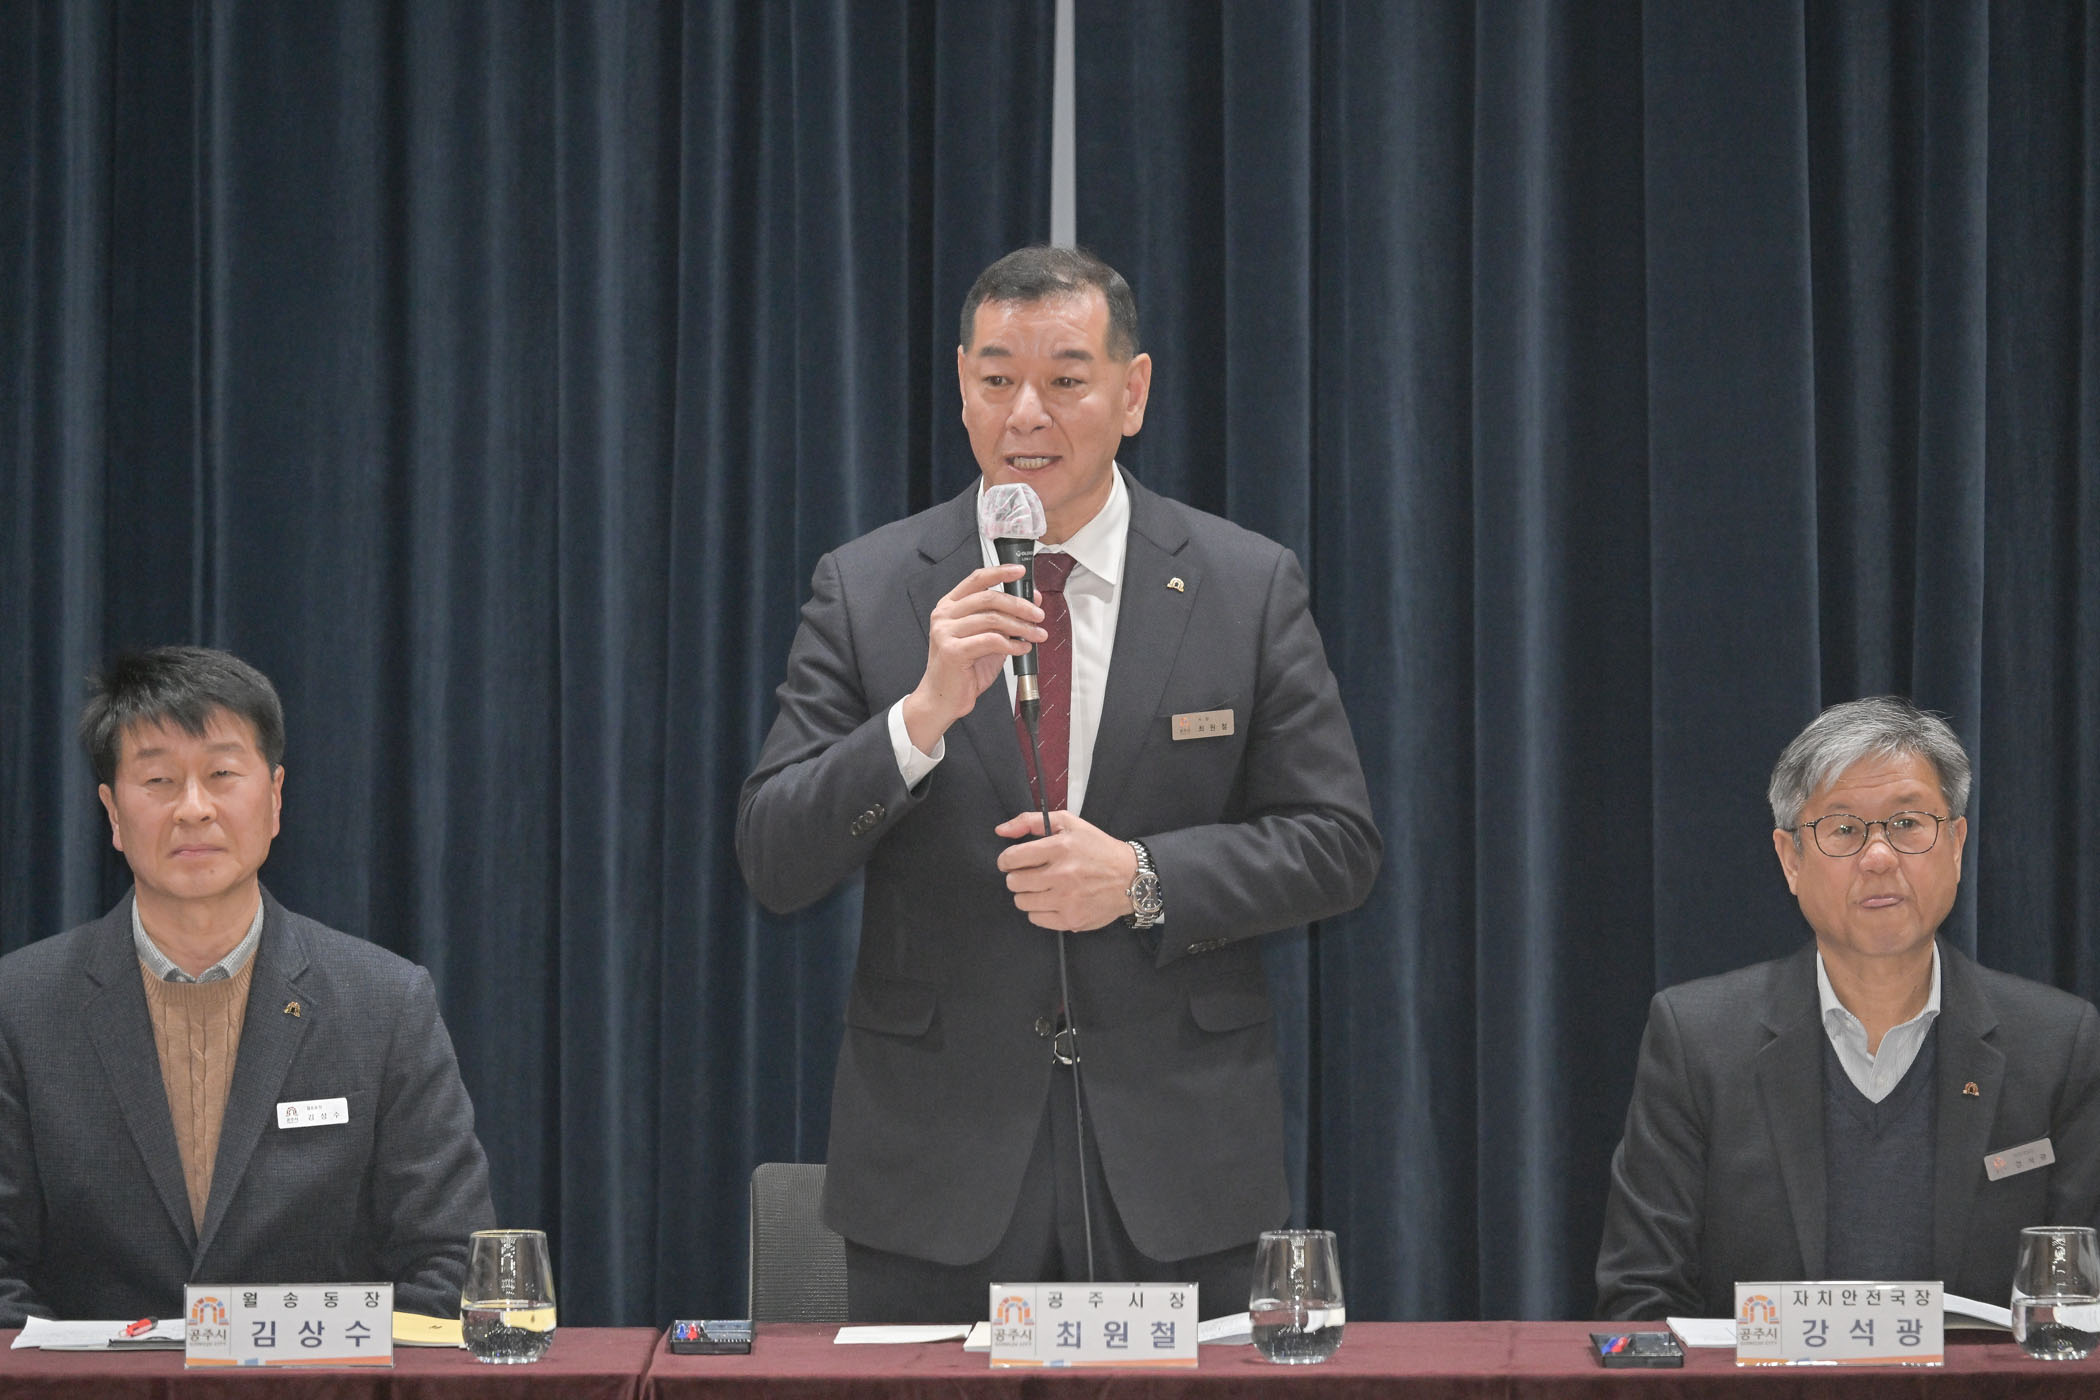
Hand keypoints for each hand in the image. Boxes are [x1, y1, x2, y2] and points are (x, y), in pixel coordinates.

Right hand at [900, 565, 1044, 753]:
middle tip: (1038, 615)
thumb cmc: (964, 669)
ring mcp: (945, 632)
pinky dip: (1012, 645)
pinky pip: (991, 641)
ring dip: (1021, 627)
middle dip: (1019, 605)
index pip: (976, 580)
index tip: (1020, 572)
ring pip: (993, 619)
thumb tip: (1031, 602)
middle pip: (989, 598)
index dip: (1000, 572)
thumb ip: (1004, 619)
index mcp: (950, 606)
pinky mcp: (952, 651)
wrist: (943, 699)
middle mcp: (944, 615)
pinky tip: (1022, 649)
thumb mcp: (987, 638)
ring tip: (1036, 635)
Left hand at [993, 810, 1138, 931]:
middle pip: (1014, 882)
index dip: (1007, 860)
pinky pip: (1035, 918)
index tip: (1013, 862)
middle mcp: (1062, 875)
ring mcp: (1066, 900)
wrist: (1131, 878)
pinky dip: (1039, 910)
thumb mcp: (1069, 824)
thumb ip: (1030, 822)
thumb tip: (1000, 830)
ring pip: (1021, 902)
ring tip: (1042, 887)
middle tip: (1031, 874)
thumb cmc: (1098, 848)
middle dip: (1018, 876)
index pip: (1012, 858)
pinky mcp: (1071, 919)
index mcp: (1060, 847)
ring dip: (1027, 894)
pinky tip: (1052, 900)